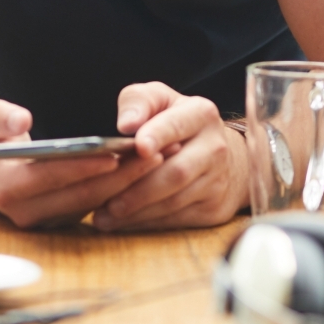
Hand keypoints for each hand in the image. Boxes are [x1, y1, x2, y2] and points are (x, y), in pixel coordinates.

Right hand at [0, 99, 154, 228]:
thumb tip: (21, 119)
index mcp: (5, 186)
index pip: (49, 178)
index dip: (82, 166)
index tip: (113, 153)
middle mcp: (26, 211)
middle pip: (80, 195)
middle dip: (119, 176)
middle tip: (152, 154)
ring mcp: (46, 220)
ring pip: (94, 203)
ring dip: (126, 183)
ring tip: (156, 157)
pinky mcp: (62, 220)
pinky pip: (96, 206)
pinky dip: (120, 187)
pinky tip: (142, 167)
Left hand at [90, 83, 246, 230]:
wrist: (216, 154)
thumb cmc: (175, 121)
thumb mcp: (158, 99)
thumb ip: (139, 102)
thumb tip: (126, 123)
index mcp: (201, 114)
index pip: (177, 125)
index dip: (158, 136)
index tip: (139, 147)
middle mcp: (214, 148)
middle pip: (176, 172)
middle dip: (139, 189)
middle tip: (107, 199)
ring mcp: (217, 180)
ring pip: (175, 201)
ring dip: (137, 211)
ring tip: (106, 215)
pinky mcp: (213, 208)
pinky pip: (177, 219)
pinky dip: (146, 223)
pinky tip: (122, 222)